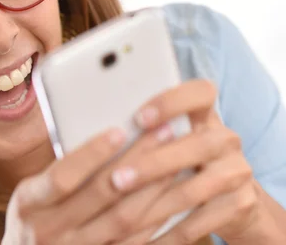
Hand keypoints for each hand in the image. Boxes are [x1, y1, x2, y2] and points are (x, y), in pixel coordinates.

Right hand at [2, 123, 177, 243]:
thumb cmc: (33, 216)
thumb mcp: (32, 191)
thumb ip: (62, 170)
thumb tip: (112, 135)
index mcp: (29, 203)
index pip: (63, 176)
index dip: (92, 154)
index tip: (120, 129)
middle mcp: (48, 230)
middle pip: (102, 194)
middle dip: (136, 160)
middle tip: (161, 132)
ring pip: (124, 219)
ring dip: (153, 188)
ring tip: (174, 160)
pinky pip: (134, 242)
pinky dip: (154, 219)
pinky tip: (169, 197)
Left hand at [107, 80, 264, 243]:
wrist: (232, 198)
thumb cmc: (180, 159)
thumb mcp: (168, 139)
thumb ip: (141, 130)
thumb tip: (82, 128)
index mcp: (204, 113)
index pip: (200, 92)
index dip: (171, 103)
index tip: (139, 119)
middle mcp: (225, 138)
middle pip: (197, 144)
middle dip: (152, 164)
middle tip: (115, 179)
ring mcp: (237, 171)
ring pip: (194, 187)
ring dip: (153, 202)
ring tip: (119, 213)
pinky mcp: (240, 205)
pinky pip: (200, 221)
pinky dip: (168, 233)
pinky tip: (139, 240)